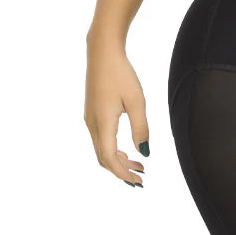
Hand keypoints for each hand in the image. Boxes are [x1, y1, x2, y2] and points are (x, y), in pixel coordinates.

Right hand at [84, 39, 148, 186]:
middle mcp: (92, 125)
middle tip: (141, 177)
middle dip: (121, 171)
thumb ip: (141, 128)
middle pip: (103, 158)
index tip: (138, 182)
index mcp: (103, 124)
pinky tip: (126, 147)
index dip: (123, 173)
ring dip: (118, 160)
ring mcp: (89, 119)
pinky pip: (100, 139)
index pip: (110, 159)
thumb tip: (145, 152)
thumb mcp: (136, 101)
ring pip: (101, 149)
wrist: (102, 53)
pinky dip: (112, 149)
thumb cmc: (121, 74)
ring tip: (138, 164)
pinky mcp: (91, 112)